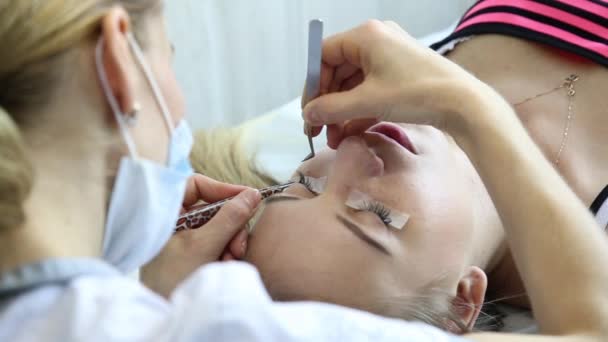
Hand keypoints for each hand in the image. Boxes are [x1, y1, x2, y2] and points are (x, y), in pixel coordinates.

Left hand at [141, 174, 260, 296]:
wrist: (163, 313)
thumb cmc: (172, 278)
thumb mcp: (203, 245)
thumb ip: (230, 218)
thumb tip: (253, 194)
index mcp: (165, 211)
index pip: (197, 185)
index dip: (223, 189)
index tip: (248, 198)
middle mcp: (174, 221)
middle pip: (213, 207)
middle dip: (231, 225)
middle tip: (238, 245)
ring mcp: (183, 237)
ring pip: (219, 226)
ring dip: (231, 241)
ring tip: (230, 259)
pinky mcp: (192, 253)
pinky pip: (217, 242)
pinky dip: (225, 251)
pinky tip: (226, 264)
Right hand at [302, 20, 481, 147]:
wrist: (464, 104)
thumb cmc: (417, 93)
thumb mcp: (368, 102)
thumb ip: (332, 108)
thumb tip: (308, 114)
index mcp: (366, 36)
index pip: (324, 55)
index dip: (312, 85)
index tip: (309, 112)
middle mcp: (376, 41)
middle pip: (337, 71)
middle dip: (327, 103)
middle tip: (319, 129)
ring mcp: (389, 57)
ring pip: (353, 84)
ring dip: (341, 111)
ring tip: (336, 138)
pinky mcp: (399, 74)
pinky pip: (369, 89)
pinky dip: (358, 110)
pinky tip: (351, 133)